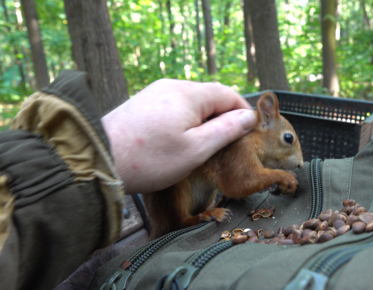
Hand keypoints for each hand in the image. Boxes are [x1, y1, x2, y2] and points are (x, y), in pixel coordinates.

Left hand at [101, 79, 256, 193]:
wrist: (98, 157)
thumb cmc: (148, 159)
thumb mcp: (195, 150)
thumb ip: (225, 131)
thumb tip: (247, 117)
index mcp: (188, 94)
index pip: (228, 94)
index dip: (242, 112)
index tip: (248, 132)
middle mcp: (172, 86)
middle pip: (210, 96)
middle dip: (223, 117)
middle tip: (226, 144)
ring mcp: (155, 92)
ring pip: (192, 101)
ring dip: (204, 119)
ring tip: (203, 145)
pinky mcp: (144, 103)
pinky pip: (174, 106)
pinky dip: (185, 120)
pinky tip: (179, 140)